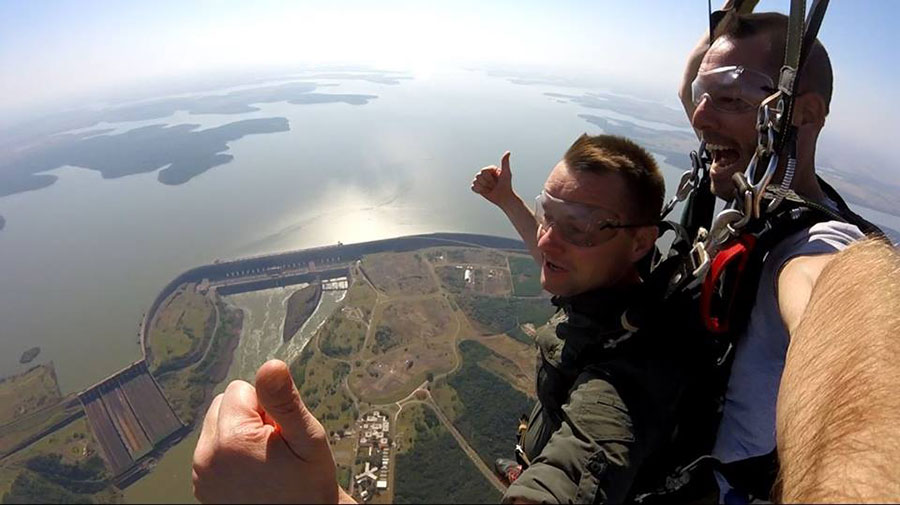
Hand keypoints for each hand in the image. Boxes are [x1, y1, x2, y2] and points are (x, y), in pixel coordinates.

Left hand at [192, 360, 345, 503]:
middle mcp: (207, 457)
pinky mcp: (201, 485)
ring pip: (217, 425)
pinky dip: (230, 453)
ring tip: (265, 459)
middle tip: (274, 444)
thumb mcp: (307, 439)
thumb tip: (271, 365)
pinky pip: (212, 449)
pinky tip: (252, 471)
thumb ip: (284, 401)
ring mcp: (201, 474)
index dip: (267, 406)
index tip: (280, 432)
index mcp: (231, 440)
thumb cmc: (309, 485)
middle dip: (250, 416)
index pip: (241, 389)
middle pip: (224, 404)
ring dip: (239, 434)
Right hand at [471, 151, 514, 207]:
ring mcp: (480, 181)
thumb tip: (508, 152)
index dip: (489, 178)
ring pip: (475, 182)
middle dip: (487, 183)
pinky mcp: (478, 188)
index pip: (483, 171)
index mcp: (490, 169)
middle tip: (494, 186)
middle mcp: (484, 173)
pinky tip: (485, 191)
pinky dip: (479, 191)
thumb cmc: (507, 185)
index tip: (497, 181)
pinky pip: (473, 187)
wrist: (504, 198)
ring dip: (484, 188)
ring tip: (490, 189)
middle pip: (478, 176)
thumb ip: (505, 163)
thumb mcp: (506, 173)